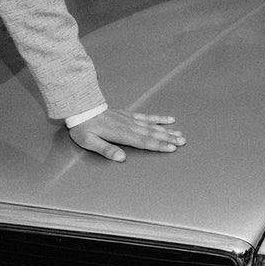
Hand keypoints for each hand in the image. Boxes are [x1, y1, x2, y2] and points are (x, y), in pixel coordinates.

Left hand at [68, 109, 185, 162]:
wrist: (81, 107)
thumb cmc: (83, 128)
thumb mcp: (89, 142)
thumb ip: (106, 150)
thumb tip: (121, 158)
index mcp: (121, 134)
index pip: (143, 141)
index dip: (158, 145)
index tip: (172, 148)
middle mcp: (128, 126)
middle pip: (152, 133)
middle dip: (168, 138)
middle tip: (183, 142)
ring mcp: (130, 119)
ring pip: (152, 125)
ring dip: (167, 130)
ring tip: (180, 134)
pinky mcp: (128, 115)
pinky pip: (146, 116)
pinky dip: (158, 118)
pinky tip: (168, 119)